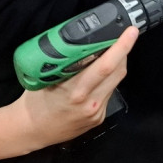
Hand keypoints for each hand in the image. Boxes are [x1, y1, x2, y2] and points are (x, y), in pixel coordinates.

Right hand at [15, 27, 136, 149]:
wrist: (32, 130)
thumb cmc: (36, 101)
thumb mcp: (47, 76)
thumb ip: (67, 61)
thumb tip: (84, 42)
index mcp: (75, 90)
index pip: (105, 65)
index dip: (121, 47)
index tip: (129, 32)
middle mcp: (90, 102)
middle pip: (118, 71)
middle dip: (124, 51)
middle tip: (126, 35)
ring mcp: (96, 111)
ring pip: (116, 81)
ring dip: (117, 64)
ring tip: (112, 52)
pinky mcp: (99, 117)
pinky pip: (109, 92)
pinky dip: (108, 80)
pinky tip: (99, 75)